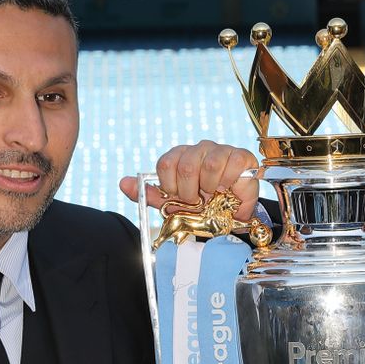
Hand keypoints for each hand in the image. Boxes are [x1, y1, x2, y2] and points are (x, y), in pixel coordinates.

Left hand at [120, 140, 259, 220]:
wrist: (231, 215)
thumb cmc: (202, 206)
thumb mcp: (173, 204)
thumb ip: (149, 193)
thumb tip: (123, 183)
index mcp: (180, 156)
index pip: (166, 163)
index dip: (171, 186)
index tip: (179, 197)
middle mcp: (199, 149)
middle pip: (185, 165)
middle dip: (190, 192)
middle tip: (198, 201)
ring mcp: (220, 150)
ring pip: (208, 165)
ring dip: (210, 188)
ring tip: (214, 195)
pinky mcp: (241, 156)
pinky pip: (231, 164)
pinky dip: (228, 182)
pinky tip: (227, 188)